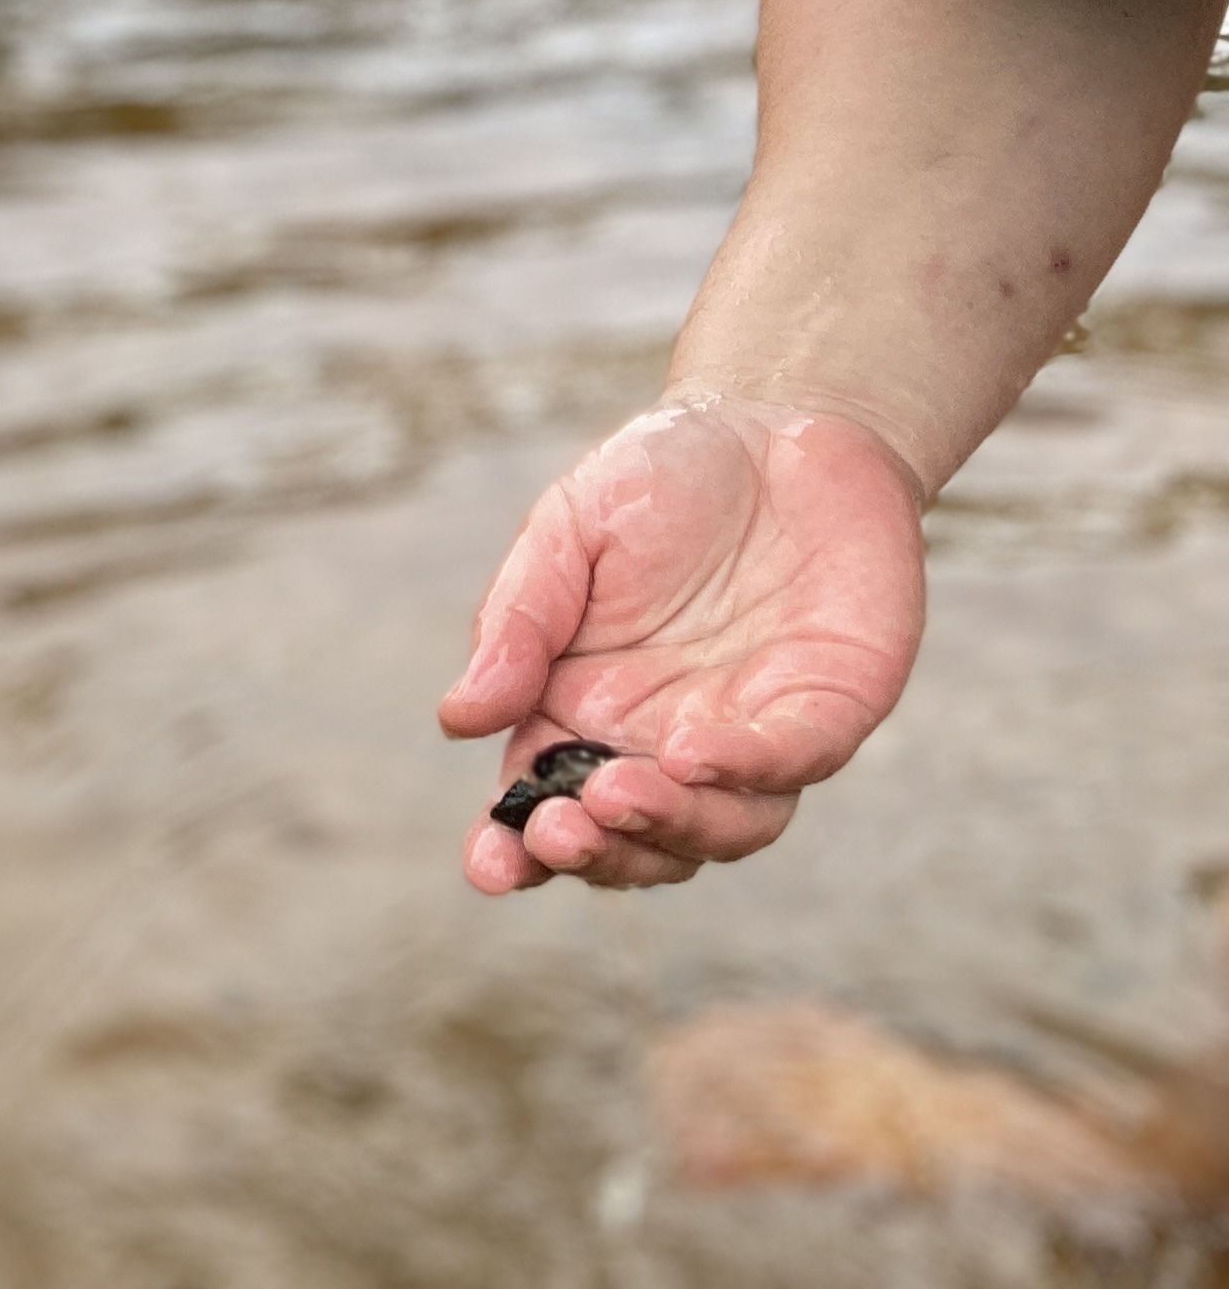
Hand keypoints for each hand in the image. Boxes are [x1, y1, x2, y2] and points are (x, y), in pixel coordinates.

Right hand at [439, 397, 926, 893]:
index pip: (545, 803)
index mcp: (585, 709)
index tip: (489, 866)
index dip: (515, 848)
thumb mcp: (563, 531)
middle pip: (634, 842)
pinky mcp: (829, 708)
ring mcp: (754, 734)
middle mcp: (666, 742)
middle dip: (595, 854)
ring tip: (616, 794)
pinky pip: (792, 762)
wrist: (779, 422)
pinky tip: (693, 752)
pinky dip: (744, 770)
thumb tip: (459, 719)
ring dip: (667, 831)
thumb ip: (516, 622)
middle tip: (559, 827)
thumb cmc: (660, 476)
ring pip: (720, 830)